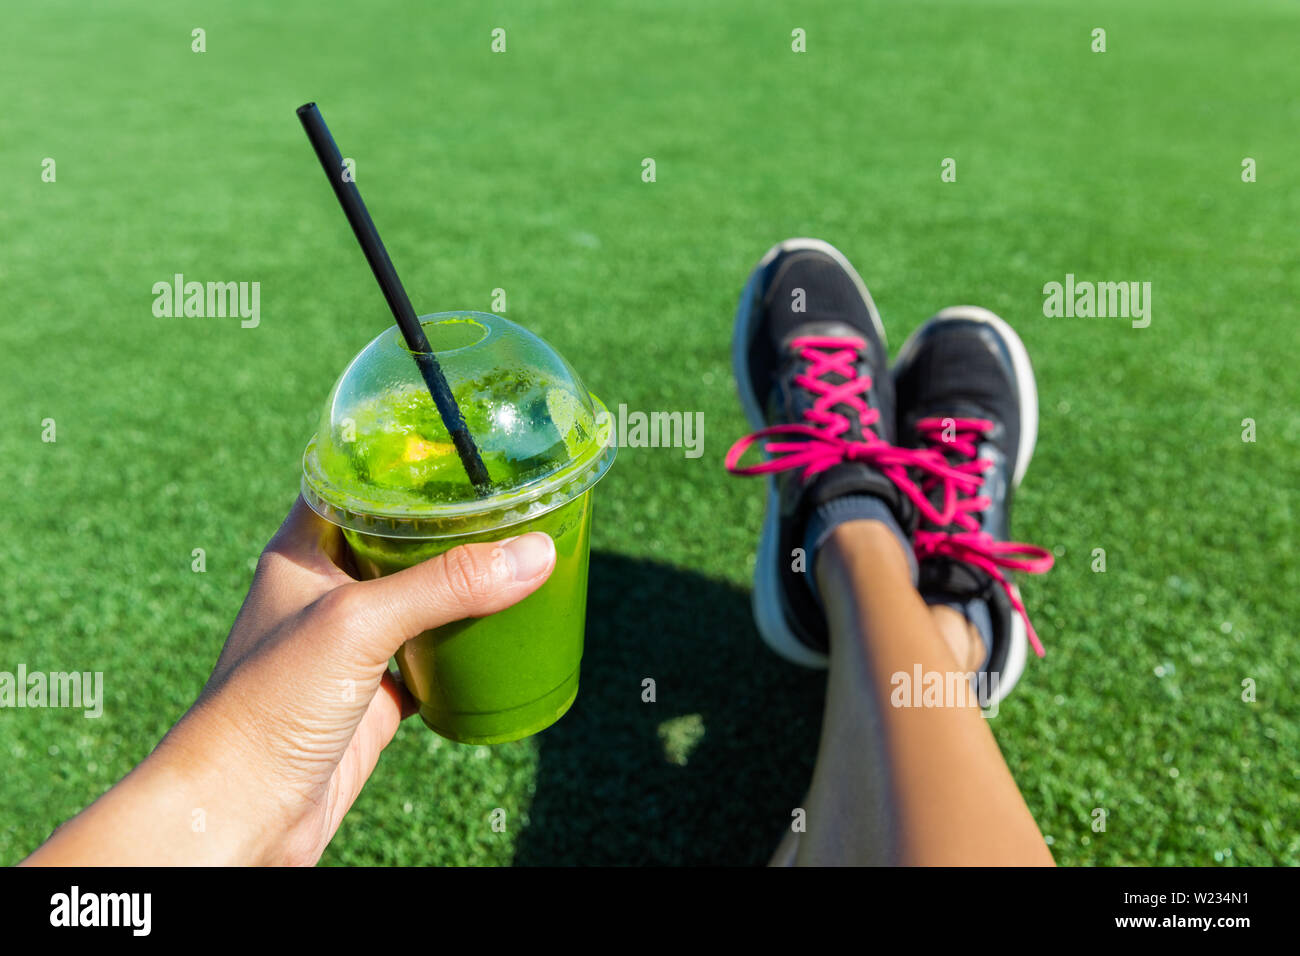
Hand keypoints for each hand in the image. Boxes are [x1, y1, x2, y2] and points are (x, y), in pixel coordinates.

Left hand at [23, 497, 555, 865]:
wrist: (243, 811)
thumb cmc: (267, 705)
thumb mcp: (358, 625)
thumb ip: (445, 585)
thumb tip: (536, 552)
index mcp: (303, 550)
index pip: (354, 479)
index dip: (402, 454)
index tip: (460, 438)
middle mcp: (329, 589)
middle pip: (401, 537)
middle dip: (455, 520)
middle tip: (512, 495)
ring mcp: (354, 643)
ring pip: (422, 596)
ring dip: (467, 581)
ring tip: (522, 550)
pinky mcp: (378, 693)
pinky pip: (435, 653)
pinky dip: (471, 641)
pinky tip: (508, 627)